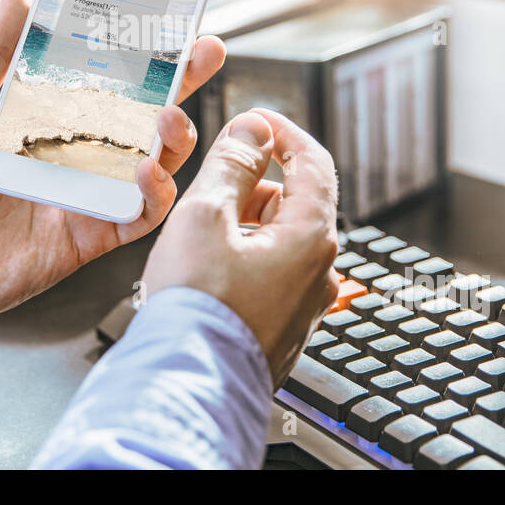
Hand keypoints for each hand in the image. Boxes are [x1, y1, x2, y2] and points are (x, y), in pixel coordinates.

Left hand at [0, 0, 226, 319]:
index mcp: (56, 113)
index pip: (112, 74)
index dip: (145, 49)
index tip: (170, 18)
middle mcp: (84, 149)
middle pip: (149, 110)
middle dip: (184, 80)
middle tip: (205, 51)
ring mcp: (96, 190)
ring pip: (160, 159)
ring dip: (175, 136)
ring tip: (167, 116)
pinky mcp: (98, 232)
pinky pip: (144, 213)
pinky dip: (156, 193)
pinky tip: (147, 171)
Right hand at [140, 109, 340, 386]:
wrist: (185, 384)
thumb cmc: (195, 307)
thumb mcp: (205, 215)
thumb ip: (232, 164)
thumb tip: (253, 132)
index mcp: (311, 237)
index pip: (313, 162)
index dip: (282, 133)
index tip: (255, 120)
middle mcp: (319, 272)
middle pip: (294, 202)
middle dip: (254, 182)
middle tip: (210, 180)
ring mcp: (303, 306)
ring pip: (278, 241)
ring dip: (245, 223)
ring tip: (197, 234)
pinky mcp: (282, 330)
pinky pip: (269, 276)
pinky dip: (243, 258)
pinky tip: (206, 270)